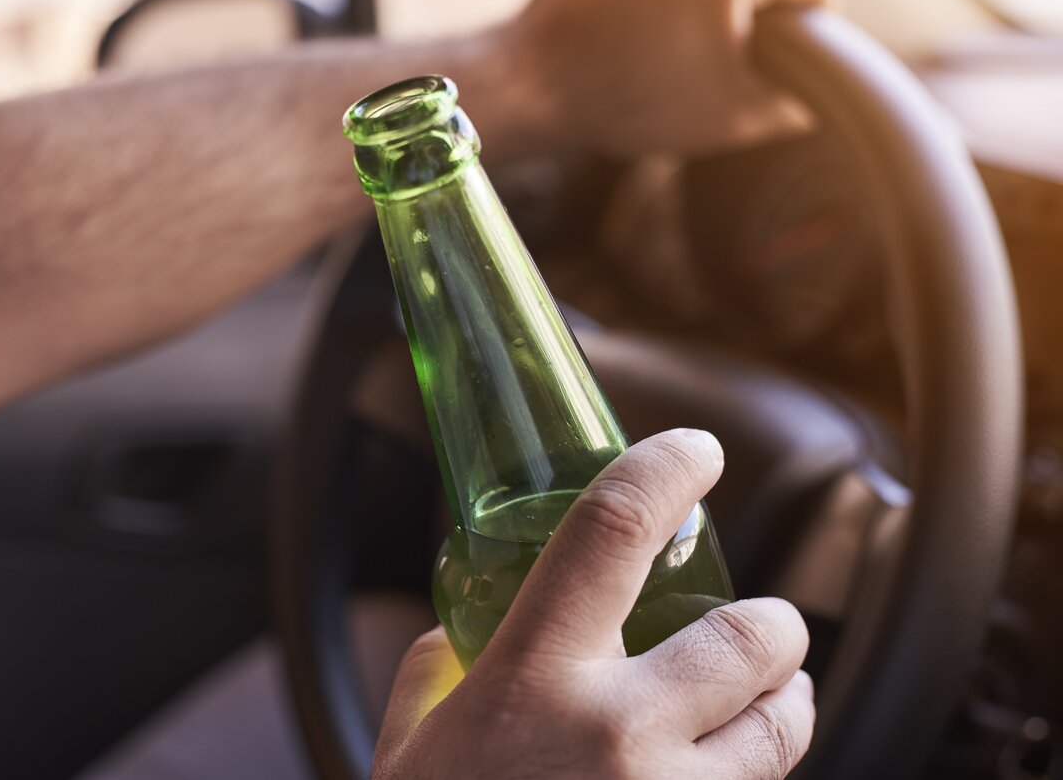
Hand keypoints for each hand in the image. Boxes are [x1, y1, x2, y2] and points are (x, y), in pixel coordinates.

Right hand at [373, 429, 814, 778]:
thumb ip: (439, 665)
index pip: (612, 531)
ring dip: (786, 699)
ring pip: (783, 727)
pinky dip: (757, 775)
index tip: (696, 452)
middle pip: (752, 635)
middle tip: (757, 622)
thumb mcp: (412, 739)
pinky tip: (725, 774)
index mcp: (531, 677)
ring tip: (769, 697)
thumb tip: (466, 628)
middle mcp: (615, 735)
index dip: (665, 469)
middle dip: (772, 621)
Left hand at [506, 0, 833, 156]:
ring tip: (687, 51)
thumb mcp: (727, 119)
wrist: (530, 86)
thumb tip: (810, 106)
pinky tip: (647, 38)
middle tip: (742, 58)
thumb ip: (786, 107)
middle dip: (760, 7)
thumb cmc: (628, 101)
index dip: (820, 17)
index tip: (801, 53)